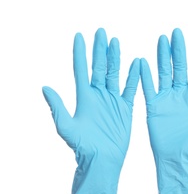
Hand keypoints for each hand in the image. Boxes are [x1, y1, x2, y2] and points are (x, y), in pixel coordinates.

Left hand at [42, 28, 139, 193]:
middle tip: (101, 33)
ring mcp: (112, 100)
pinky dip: (134, 76)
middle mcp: (98, 95)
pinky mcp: (125, 107)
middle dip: (99, 50)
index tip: (79, 36)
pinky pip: (130, 88)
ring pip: (114, 74)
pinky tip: (136, 63)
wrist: (103, 160)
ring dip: (115, 58)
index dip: (80, 53)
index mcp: (84, 98)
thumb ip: (57, 108)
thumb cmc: (83, 147)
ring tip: (115, 42)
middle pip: (99, 67)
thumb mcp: (67, 127)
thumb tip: (45, 88)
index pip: (81, 69)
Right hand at [140, 28, 187, 193]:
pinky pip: (148, 87)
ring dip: (162, 57)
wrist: (177, 158)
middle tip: (176, 33)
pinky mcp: (153, 106)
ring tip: (162, 40)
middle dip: (178, 50)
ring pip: (164, 73)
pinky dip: (145, 76)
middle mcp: (181, 94)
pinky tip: (143, 62)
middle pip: (179, 67)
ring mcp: (166, 98)